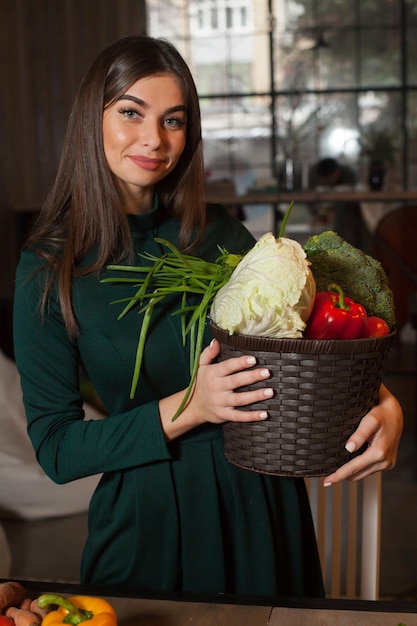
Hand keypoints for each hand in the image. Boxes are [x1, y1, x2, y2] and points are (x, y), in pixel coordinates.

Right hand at [159, 338, 273, 439]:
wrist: (193, 406)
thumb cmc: (202, 383)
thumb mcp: (201, 366)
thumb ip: (209, 353)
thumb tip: (216, 340)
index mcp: (212, 374)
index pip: (227, 367)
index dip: (240, 363)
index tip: (253, 359)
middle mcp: (217, 388)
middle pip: (236, 381)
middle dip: (252, 377)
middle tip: (267, 372)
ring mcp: (221, 403)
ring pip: (240, 399)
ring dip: (255, 396)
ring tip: (270, 392)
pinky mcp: (224, 415)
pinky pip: (239, 416)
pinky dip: (251, 416)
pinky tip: (265, 414)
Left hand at [323, 383, 402, 484]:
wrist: (395, 412)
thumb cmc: (381, 414)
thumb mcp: (369, 420)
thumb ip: (359, 435)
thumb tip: (349, 448)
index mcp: (379, 452)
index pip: (354, 468)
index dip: (339, 475)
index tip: (327, 481)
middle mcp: (384, 461)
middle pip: (358, 475)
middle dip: (343, 476)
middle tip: (328, 477)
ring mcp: (387, 463)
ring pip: (364, 474)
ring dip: (351, 473)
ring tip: (337, 471)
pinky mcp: (387, 462)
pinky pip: (369, 469)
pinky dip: (360, 468)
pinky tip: (351, 464)